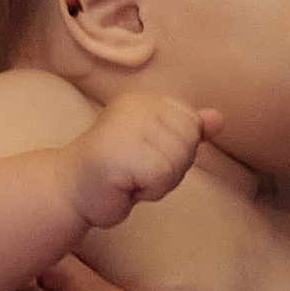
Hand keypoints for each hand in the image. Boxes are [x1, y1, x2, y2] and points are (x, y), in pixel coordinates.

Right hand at [61, 94, 220, 227]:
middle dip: (172, 167)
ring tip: (131, 179)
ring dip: (160, 181)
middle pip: (189, 140)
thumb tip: (219, 119)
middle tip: (138, 172)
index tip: (145, 157)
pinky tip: (126, 186)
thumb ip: (188, 132)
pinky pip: (163, 175)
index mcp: (145, 100)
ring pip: (179, 158)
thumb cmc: (116, 172)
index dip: (176, 150)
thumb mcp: (158, 148)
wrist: (70, 191)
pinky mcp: (120, 150)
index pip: (191, 124)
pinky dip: (150, 189)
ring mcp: (126, 125)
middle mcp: (136, 104)